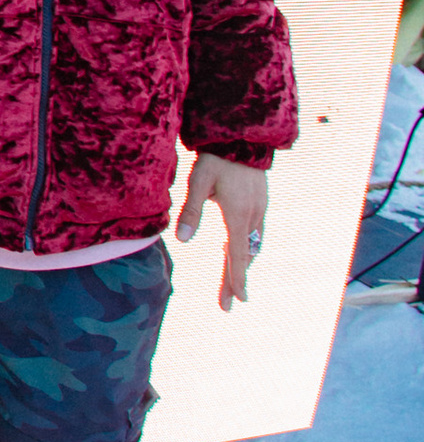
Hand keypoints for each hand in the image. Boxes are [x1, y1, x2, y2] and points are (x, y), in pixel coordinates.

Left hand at [176, 153, 268, 310]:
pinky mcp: (260, 203)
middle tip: (227, 305)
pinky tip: (236, 252)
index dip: (236, 279)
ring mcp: (259, 210)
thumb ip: (191, 211)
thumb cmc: (216, 159)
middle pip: (244, 256)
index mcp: (238, 215)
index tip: (238, 300)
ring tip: (231, 285)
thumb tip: (181, 240)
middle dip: (235, 280)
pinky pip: (253, 233)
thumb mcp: (199, 182)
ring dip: (240, 265)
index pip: (237, 255)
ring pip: (251, 245)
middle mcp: (253, 216)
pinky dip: (245, 248)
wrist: (242, 136)